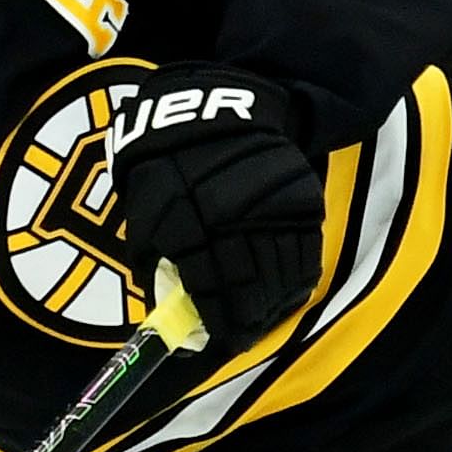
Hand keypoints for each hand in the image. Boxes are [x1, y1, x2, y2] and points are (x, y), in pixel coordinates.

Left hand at [103, 66, 324, 350]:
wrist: (214, 112)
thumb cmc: (169, 165)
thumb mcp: (145, 210)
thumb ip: (155, 261)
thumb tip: (168, 311)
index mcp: (189, 225)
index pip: (210, 291)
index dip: (219, 323)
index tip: (224, 339)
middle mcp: (234, 221)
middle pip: (250, 290)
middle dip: (249, 320)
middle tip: (246, 333)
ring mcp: (272, 210)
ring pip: (282, 276)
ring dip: (274, 303)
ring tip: (265, 316)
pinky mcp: (301, 200)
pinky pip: (307, 253)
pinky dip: (298, 277)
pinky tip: (287, 289)